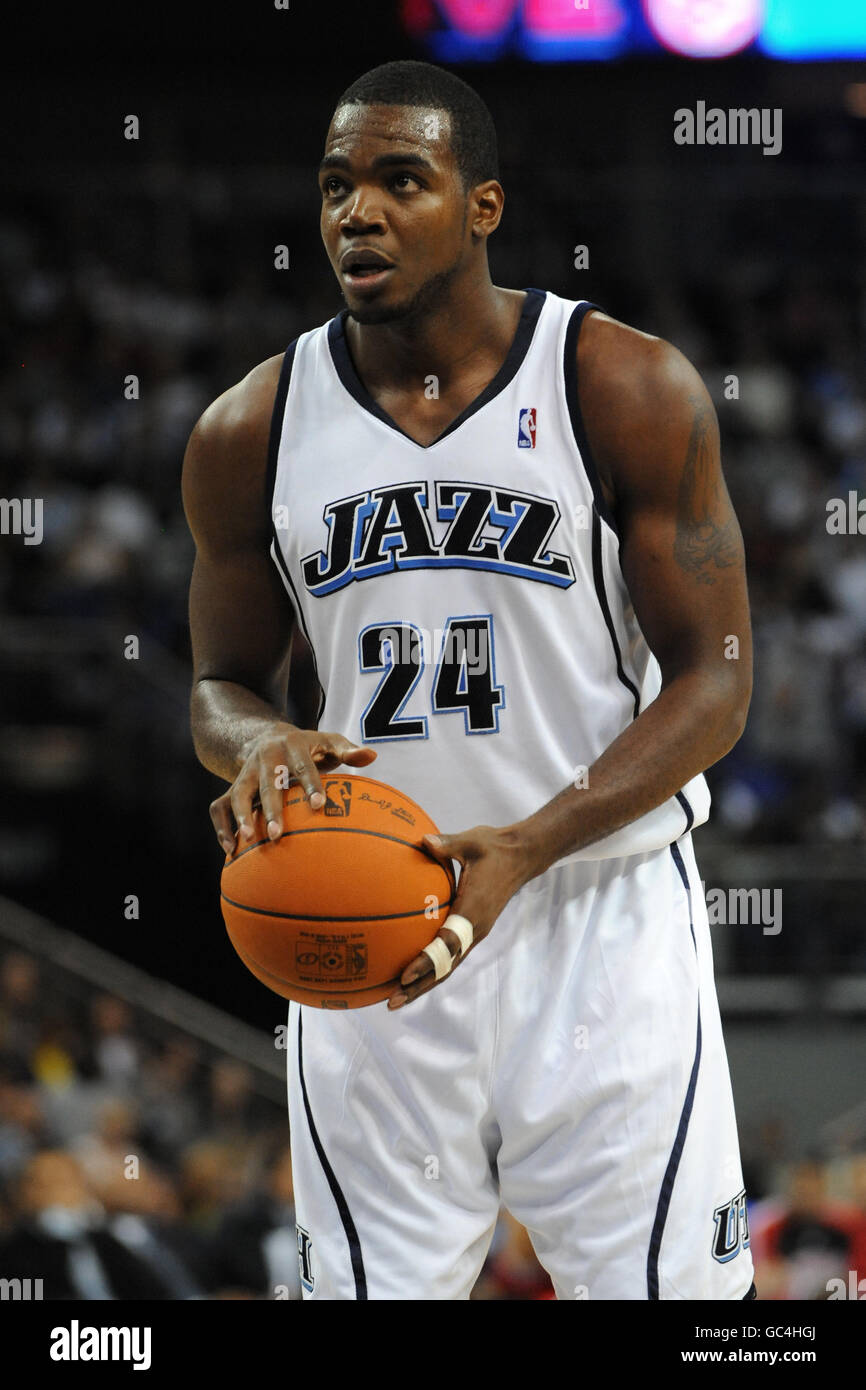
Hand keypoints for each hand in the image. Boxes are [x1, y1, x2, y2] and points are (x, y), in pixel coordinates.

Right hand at [210, 724, 375, 854]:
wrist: (267, 735)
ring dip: (241, 816)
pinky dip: (221, 827)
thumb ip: (349, 750)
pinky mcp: (233, 785)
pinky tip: (231, 850)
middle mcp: (266, 757)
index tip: (319, 806)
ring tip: (248, 840)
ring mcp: (247, 772)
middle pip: (268, 783)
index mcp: (292, 745)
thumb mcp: (328, 742)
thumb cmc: (308, 747)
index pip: (303, 767)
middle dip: (272, 809)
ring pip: (239, 793)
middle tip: (278, 835)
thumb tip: (371, 755)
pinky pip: (220, 806)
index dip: (311, 785)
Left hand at [387, 823, 536, 1009]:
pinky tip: (412, 972)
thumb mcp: (471, 842)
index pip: (448, 944)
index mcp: (473, 912)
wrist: (520, 856)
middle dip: (419, 985)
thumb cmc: (494, 848)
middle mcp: (475, 929)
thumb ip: (447, 844)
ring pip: (448, 966)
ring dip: (424, 983)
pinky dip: (432, 968)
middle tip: (392, 1000)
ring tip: (397, 997)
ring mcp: (475, 932)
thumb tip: (423, 840)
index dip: (426, 961)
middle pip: (445, 966)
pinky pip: (451, 955)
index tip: (404, 975)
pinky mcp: (473, 930)